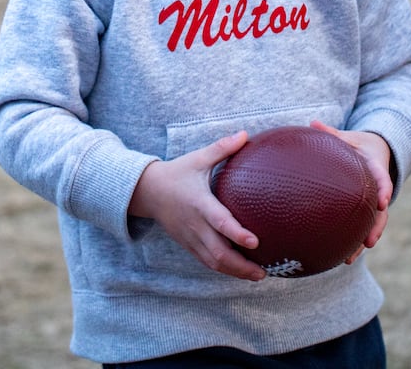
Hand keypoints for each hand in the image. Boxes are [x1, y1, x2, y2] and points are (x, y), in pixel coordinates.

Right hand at [129, 131, 266, 281]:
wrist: (148, 192)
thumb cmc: (177, 173)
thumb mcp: (198, 158)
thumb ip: (222, 148)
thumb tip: (245, 134)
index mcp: (199, 203)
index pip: (219, 222)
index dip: (237, 234)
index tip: (255, 242)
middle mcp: (194, 225)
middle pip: (218, 252)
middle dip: (241, 266)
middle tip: (263, 273)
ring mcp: (190, 238)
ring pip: (213, 262)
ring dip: (235, 272)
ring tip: (258, 276)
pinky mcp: (188, 245)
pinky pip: (207, 262)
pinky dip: (224, 269)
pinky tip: (241, 272)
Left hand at [309, 120, 392, 259]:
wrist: (376, 151)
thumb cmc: (358, 144)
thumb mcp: (349, 137)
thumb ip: (332, 133)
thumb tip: (312, 123)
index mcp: (377, 169)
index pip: (383, 180)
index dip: (384, 190)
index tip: (382, 201)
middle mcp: (378, 190)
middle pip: (381, 212)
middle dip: (376, 227)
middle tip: (369, 241)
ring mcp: (373, 203)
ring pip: (372, 226)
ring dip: (362, 241)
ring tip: (349, 258)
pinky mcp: (365, 211)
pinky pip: (361, 228)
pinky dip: (353, 242)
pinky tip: (341, 258)